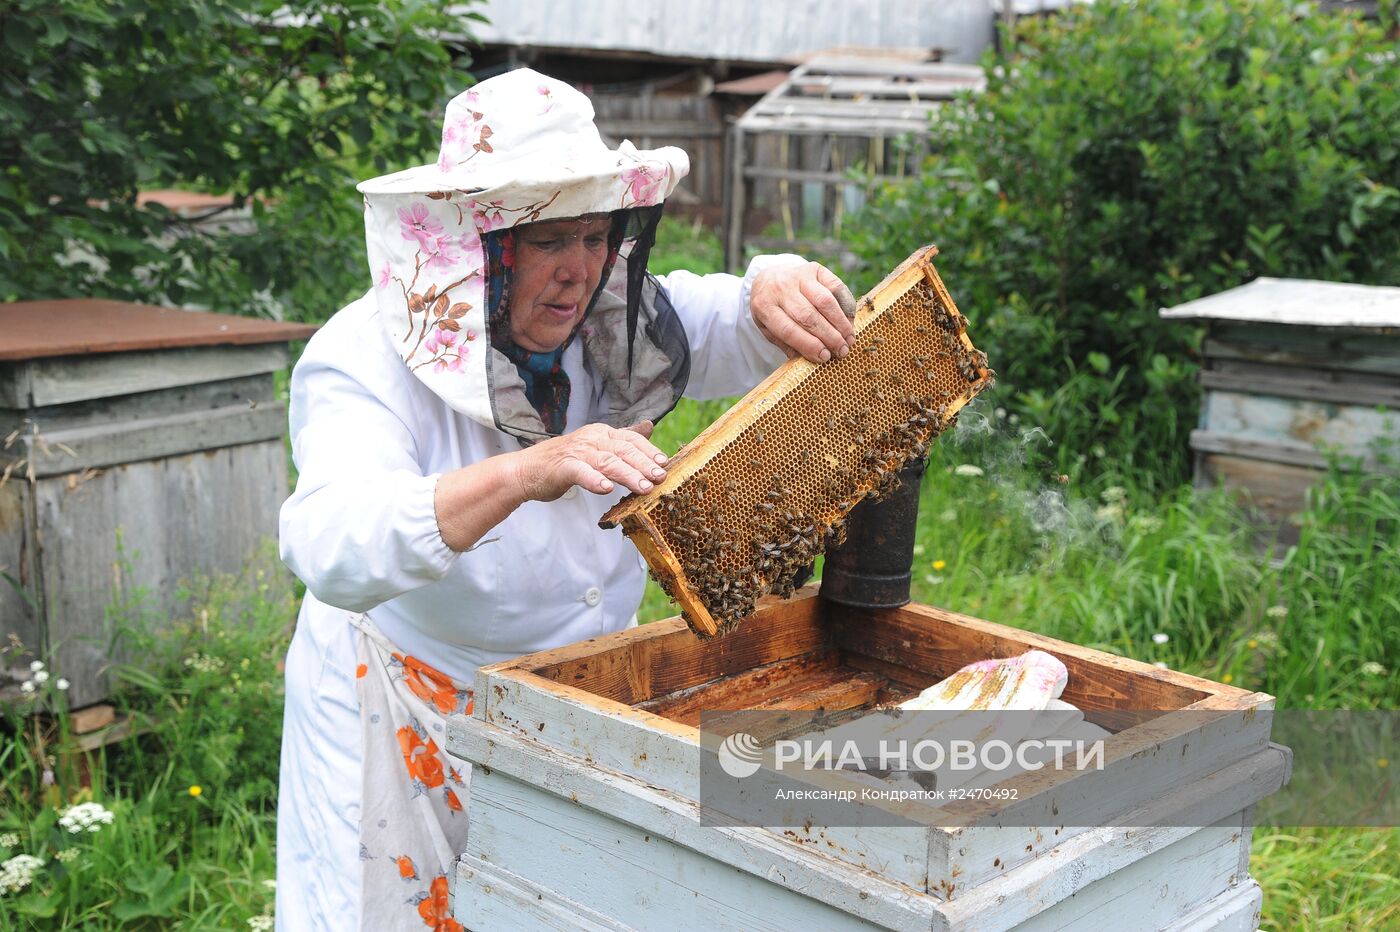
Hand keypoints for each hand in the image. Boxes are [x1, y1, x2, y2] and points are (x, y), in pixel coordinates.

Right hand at [511, 421, 668, 501]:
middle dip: (644, 464)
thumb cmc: (564, 461)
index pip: (630, 439)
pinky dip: (594, 480)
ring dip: (627, 475)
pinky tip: (607, 489)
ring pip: (607, 462)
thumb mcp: (596, 446)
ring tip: (643, 487)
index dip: (648, 450)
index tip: (664, 463)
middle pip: (623, 450)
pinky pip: (581, 473)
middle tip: (660, 477)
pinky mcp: (562, 467)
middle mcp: (591, 439)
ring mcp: (576, 452)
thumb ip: (622, 440)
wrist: (526, 471)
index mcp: (601, 433)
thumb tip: (649, 426)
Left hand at [749, 261, 857, 363]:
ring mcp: (798, 276)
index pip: (789, 330)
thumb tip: (810, 360)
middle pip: (809, 316)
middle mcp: (780, 289)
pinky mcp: (814, 269)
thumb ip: (786, 344)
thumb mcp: (768, 329)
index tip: (825, 357)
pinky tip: (849, 321)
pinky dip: (846, 305)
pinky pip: (836, 287)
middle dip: (829, 337)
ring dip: (840, 323)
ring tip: (849, 339)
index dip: (809, 345)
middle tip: (842, 351)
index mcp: (765, 307)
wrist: (768, 278)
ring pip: (825, 301)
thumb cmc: (772, 310)